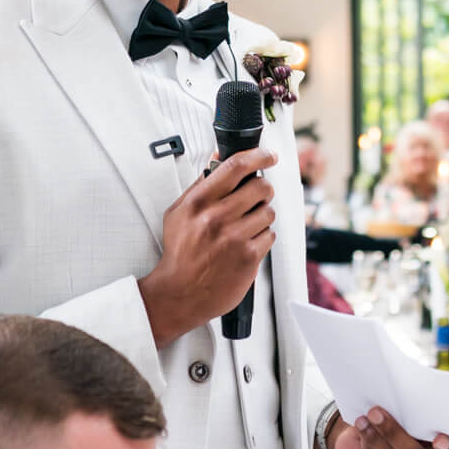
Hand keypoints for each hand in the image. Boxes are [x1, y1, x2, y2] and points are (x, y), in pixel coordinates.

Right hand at [138, 147, 277, 346]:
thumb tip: (218, 159)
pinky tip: (246, 244)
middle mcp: (216, 218)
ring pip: (268, 211)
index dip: (258, 156)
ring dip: (262, 216)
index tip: (269, 155)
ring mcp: (234, 238)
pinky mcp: (249, 257)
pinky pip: (270, 235)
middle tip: (256, 197)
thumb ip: (200, 186)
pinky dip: (262, 237)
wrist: (180, 293)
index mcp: (198, 203)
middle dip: (263, 190)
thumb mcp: (178, 213)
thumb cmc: (180, 253)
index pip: (235, 167)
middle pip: (260, 187)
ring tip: (246, 226)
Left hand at [327, 406, 448, 448]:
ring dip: (377, 441)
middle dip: (395, 434)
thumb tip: (407, 396)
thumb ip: (412, 409)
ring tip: (364, 421)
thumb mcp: (403, 410)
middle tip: (377, 412)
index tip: (439, 438)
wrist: (362, 433)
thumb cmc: (390, 416)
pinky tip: (362, 440)